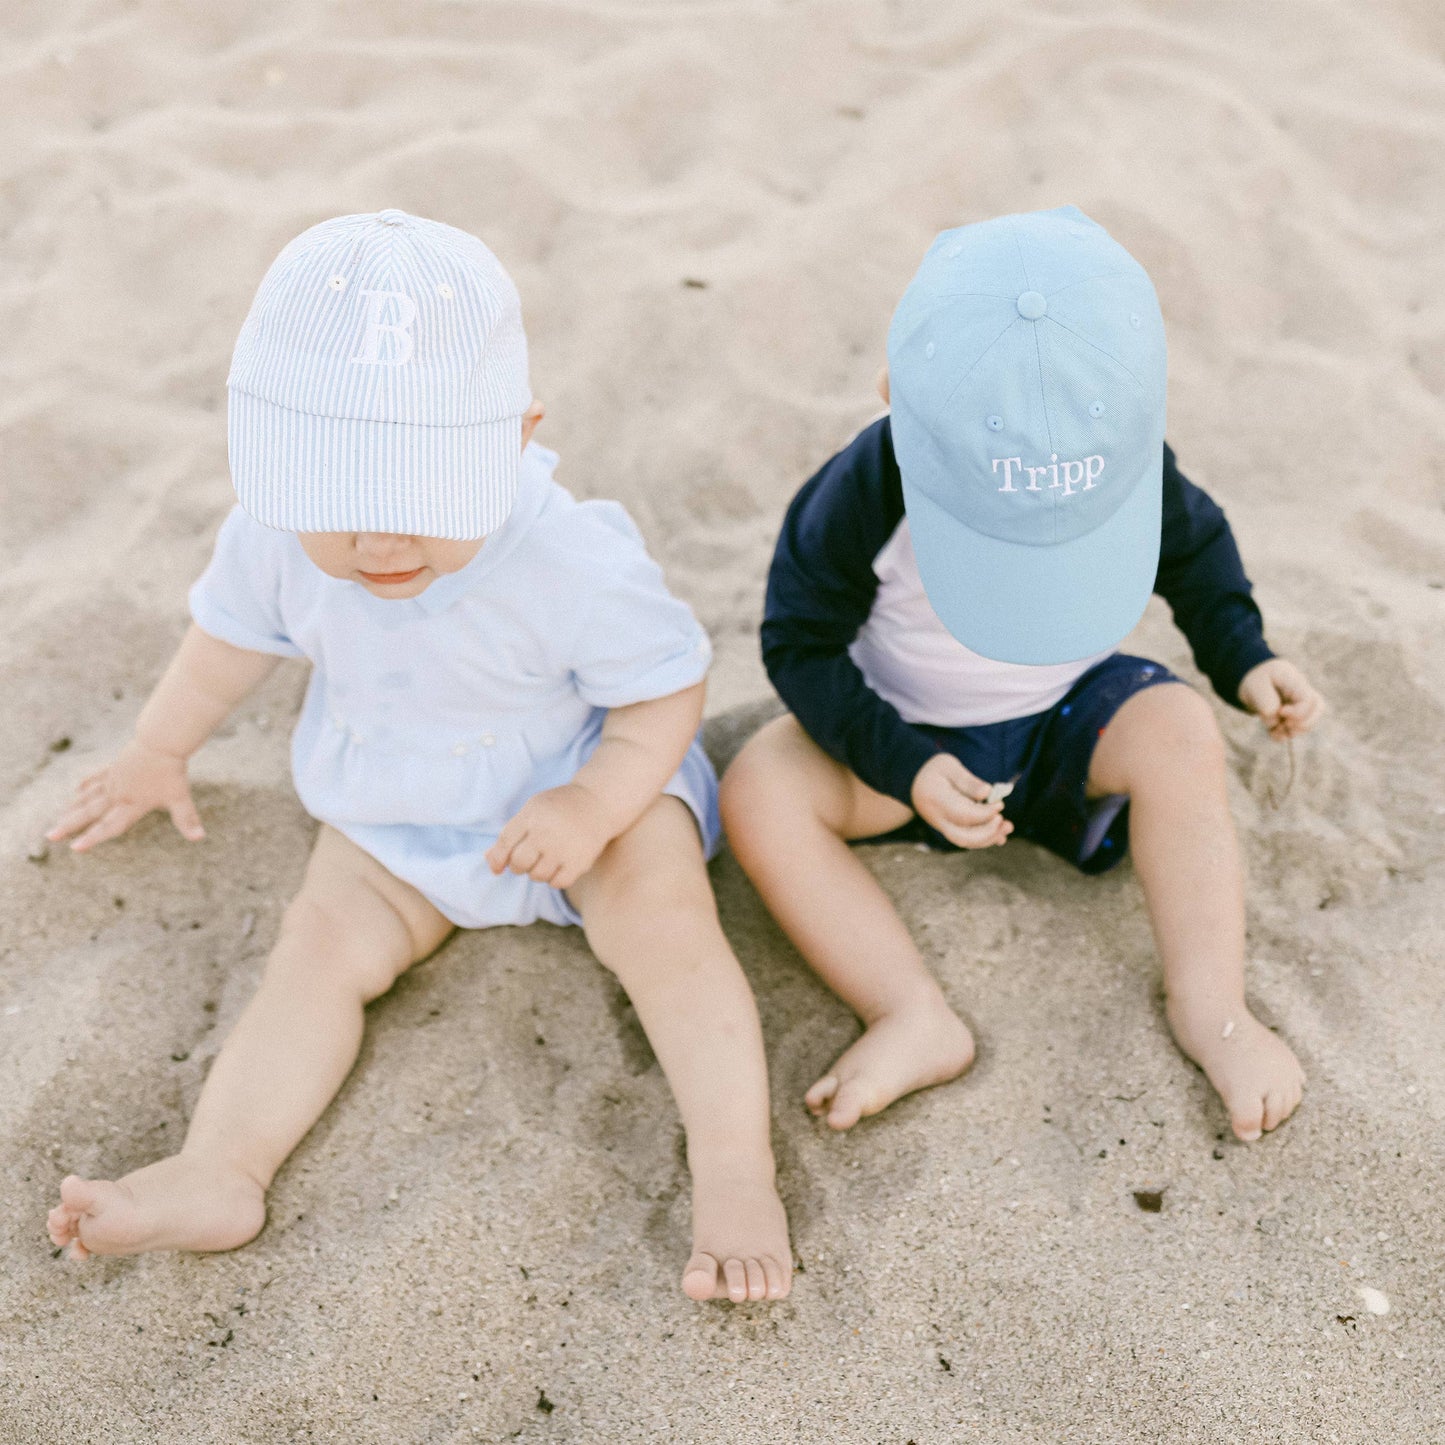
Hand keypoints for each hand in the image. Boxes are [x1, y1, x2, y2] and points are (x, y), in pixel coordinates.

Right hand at [47, 739, 204, 851]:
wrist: (161, 743)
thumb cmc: (171, 771)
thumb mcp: (181, 798)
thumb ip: (187, 819)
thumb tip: (199, 837)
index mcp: (132, 804)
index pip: (110, 826)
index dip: (93, 838)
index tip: (75, 848)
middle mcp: (118, 794)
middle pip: (90, 813)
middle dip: (69, 825)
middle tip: (50, 835)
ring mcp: (113, 780)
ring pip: (87, 797)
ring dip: (72, 809)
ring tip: (57, 819)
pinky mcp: (114, 768)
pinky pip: (95, 779)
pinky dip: (85, 786)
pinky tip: (76, 792)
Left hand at [485, 782, 616, 890]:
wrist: (598, 802)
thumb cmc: (559, 808)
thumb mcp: (533, 810)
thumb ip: (511, 834)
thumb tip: (489, 862)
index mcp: (532, 815)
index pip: (505, 843)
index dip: (498, 859)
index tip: (498, 868)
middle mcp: (546, 832)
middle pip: (519, 863)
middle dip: (519, 866)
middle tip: (530, 858)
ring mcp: (564, 848)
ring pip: (537, 876)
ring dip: (538, 872)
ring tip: (547, 860)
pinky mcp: (580, 862)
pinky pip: (557, 883)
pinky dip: (554, 879)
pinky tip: (559, 867)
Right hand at [910, 752, 1011, 848]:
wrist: (916, 781)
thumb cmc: (935, 770)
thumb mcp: (949, 766)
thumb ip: (968, 781)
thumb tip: (988, 793)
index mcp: (936, 800)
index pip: (961, 814)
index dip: (983, 813)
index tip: (1000, 804)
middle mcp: (938, 818)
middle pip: (961, 837)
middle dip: (986, 832)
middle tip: (1003, 820)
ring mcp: (943, 827)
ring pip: (965, 842)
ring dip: (989, 838)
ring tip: (1008, 827)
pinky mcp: (950, 829)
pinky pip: (967, 840)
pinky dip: (985, 840)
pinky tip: (1001, 836)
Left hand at [1237, 658, 1323, 740]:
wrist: (1254, 679)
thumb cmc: (1257, 680)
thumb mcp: (1257, 687)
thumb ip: (1266, 703)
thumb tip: (1276, 721)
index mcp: (1295, 682)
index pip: (1309, 700)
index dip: (1298, 712)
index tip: (1281, 712)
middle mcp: (1304, 694)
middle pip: (1317, 711)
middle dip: (1300, 723)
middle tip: (1281, 723)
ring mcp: (1302, 705)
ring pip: (1309, 723)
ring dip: (1291, 731)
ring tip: (1274, 728)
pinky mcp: (1295, 716)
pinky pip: (1297, 730)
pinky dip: (1285, 735)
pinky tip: (1273, 732)